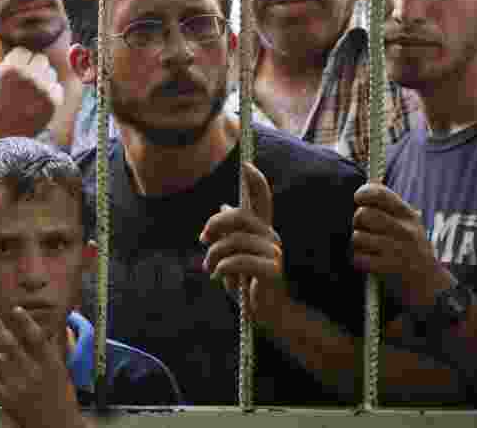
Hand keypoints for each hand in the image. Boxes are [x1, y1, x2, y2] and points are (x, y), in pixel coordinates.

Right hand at [0, 33, 63, 142]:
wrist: (2, 135)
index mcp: (9, 69)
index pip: (23, 51)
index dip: (17, 62)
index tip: (12, 75)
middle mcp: (27, 78)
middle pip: (40, 59)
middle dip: (32, 68)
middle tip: (22, 84)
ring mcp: (42, 90)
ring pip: (49, 72)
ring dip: (42, 79)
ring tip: (29, 94)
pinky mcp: (53, 103)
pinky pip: (56, 87)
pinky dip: (50, 93)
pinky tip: (37, 102)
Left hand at [0, 307, 82, 427]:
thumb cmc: (62, 400)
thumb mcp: (61, 373)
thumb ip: (50, 354)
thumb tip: (44, 333)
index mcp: (52, 365)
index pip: (36, 336)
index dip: (24, 321)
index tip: (16, 309)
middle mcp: (35, 374)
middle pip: (11, 344)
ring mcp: (20, 388)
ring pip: (0, 361)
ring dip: (1, 360)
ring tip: (8, 366)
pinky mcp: (8, 401)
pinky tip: (1, 380)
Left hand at [200, 162, 286, 323]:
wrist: (270, 313)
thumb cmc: (250, 282)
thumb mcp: (235, 253)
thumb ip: (231, 231)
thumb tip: (224, 203)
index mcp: (261, 230)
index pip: (262, 199)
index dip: (256, 181)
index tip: (246, 163)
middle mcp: (270, 236)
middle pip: (239, 216)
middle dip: (216, 224)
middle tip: (203, 239)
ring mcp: (274, 252)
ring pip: (233, 241)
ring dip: (214, 256)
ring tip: (209, 269)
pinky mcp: (272, 270)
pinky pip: (238, 261)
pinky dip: (222, 268)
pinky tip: (218, 278)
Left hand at [352, 183, 455, 309]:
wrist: (430, 282)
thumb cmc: (409, 247)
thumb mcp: (406, 222)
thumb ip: (387, 205)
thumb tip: (366, 183)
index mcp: (407, 214)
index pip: (380, 194)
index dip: (363, 193)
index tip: (357, 198)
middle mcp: (405, 229)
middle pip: (364, 214)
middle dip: (355, 222)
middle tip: (360, 229)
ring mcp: (399, 249)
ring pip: (358, 237)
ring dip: (354, 243)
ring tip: (363, 246)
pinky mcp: (391, 268)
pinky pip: (360, 258)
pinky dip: (357, 259)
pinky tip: (364, 260)